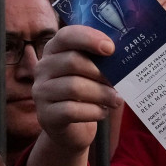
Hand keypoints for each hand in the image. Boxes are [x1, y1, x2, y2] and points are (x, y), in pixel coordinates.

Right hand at [33, 25, 121, 152]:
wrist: (72, 129)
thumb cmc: (86, 94)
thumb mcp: (91, 73)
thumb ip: (101, 61)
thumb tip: (124, 58)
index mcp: (55, 50)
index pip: (66, 36)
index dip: (88, 38)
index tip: (110, 48)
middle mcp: (43, 68)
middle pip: (72, 62)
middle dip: (100, 72)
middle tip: (119, 82)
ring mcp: (41, 92)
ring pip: (73, 87)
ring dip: (101, 93)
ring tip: (117, 99)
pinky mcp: (46, 115)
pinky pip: (71, 110)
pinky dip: (93, 111)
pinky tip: (103, 112)